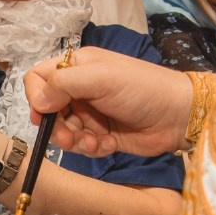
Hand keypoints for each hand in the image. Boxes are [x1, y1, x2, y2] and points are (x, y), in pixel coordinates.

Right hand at [24, 47, 197, 156]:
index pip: (39, 79)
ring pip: (63, 131)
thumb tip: (37, 102)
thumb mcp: (101, 79)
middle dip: (57, 127)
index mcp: (77, 67)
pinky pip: (82, 145)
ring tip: (95, 141)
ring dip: (75, 140)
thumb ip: (64, 84)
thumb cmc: (143, 89)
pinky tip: (109, 144)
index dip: (36, 97)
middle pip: (48, 111)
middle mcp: (81, 89)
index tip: (44, 114)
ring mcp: (90, 113)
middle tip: (70, 138)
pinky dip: (92, 147)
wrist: (178, 116)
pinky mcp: (100, 134)